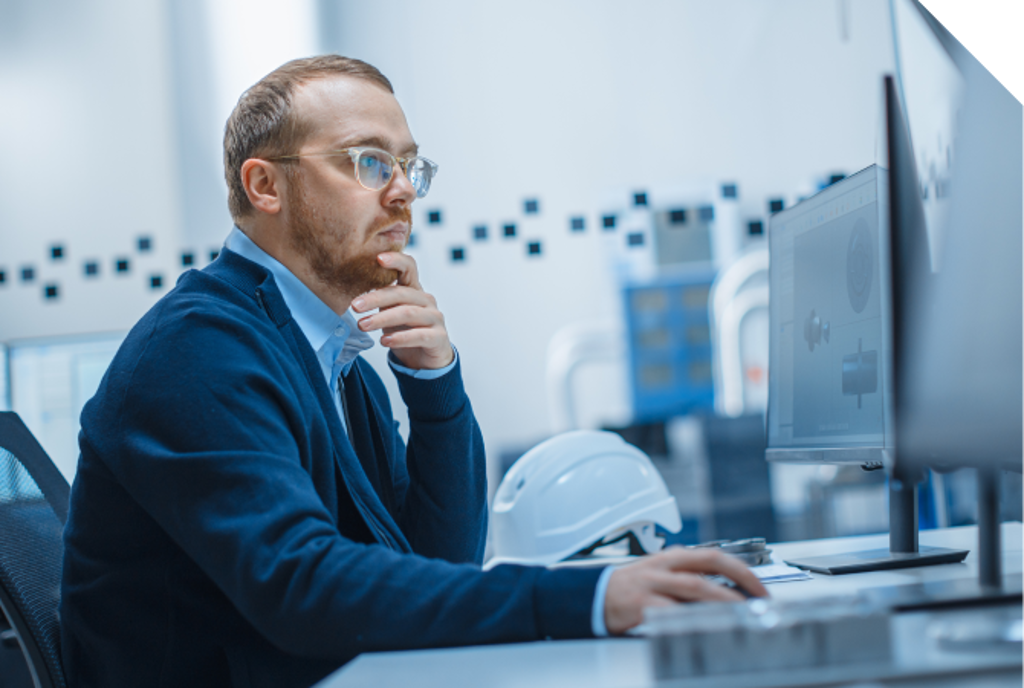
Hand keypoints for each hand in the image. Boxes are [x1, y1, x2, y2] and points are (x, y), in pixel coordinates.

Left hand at [351, 252, 454, 370]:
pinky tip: (385, 341)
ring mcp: (435, 318)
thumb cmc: (405, 330)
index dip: (396, 260)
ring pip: (407, 313)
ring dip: (382, 319)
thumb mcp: (391, 310)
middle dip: (375, 298)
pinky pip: (419, 335)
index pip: (409, 267)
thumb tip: (350, 284)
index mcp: (414, 289)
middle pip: (401, 293)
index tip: (378, 258)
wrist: (425, 358)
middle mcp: (426, 300)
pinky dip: (400, 338)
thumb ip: (380, 297)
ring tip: (363, 325)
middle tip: (355, 305)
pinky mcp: (439, 337)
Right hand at [603, 547, 768, 634]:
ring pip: (694, 586)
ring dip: (722, 599)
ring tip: (741, 612)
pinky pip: (670, 610)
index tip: (760, 588)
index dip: (742, 570)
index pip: (714, 556)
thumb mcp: (662, 575)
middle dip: (740, 579)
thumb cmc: (633, 587)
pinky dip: (689, 617)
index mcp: (672, 558)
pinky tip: (704, 625)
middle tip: (760, 597)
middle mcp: (665, 566)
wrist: (595, 595)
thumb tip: (727, 597)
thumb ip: (690, 580)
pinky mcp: (641, 603)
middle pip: (709, 564)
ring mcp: (653, 583)